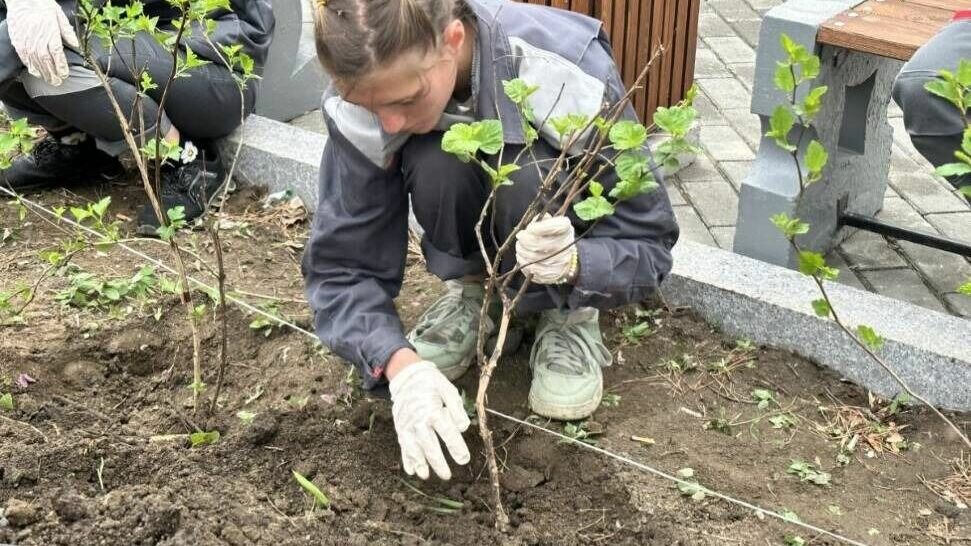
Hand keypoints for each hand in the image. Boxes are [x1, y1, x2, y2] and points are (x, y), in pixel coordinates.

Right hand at [6, 0, 79, 86]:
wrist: (22, 0)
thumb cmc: (42, 6)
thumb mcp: (59, 15)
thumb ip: (67, 31)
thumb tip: (76, 45)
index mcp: (51, 33)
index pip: (57, 55)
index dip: (61, 66)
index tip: (64, 75)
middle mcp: (38, 39)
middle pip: (47, 61)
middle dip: (53, 74)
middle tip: (58, 82)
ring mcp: (27, 41)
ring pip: (35, 62)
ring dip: (43, 73)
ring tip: (49, 80)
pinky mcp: (18, 41)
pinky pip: (24, 57)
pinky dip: (30, 66)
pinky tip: (35, 72)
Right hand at [389, 360, 470, 479]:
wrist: (406, 375)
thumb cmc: (431, 383)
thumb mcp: (447, 389)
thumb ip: (456, 408)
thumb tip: (463, 428)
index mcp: (432, 409)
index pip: (446, 431)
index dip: (456, 447)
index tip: (464, 459)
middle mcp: (417, 419)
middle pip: (428, 444)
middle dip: (438, 462)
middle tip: (447, 476)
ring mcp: (406, 424)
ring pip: (413, 447)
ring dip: (419, 463)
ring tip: (426, 476)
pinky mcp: (400, 427)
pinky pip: (403, 445)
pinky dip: (406, 458)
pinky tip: (411, 470)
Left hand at [515, 213, 577, 283]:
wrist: (564, 257)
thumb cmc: (553, 236)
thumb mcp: (550, 223)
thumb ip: (541, 219)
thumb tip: (533, 222)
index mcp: (566, 230)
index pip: (554, 227)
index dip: (538, 228)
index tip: (529, 228)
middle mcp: (566, 246)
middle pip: (539, 244)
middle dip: (525, 240)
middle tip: (520, 237)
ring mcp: (561, 263)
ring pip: (534, 258)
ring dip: (522, 252)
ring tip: (520, 247)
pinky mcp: (553, 275)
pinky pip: (533, 271)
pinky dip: (524, 264)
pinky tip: (522, 258)